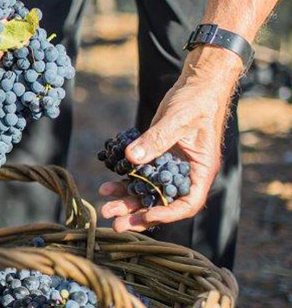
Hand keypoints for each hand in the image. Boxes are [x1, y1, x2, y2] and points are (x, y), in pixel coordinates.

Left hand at [98, 48, 241, 231]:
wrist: (195, 85)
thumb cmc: (196, 101)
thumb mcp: (177, 120)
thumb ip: (155, 139)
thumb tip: (131, 158)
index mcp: (201, 170)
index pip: (188, 203)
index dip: (167, 213)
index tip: (146, 215)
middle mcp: (186, 173)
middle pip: (162, 202)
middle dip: (138, 213)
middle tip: (115, 222)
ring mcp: (170, 167)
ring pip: (148, 191)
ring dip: (127, 201)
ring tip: (105, 207)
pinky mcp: (156, 157)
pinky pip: (139, 175)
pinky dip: (124, 182)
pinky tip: (106, 186)